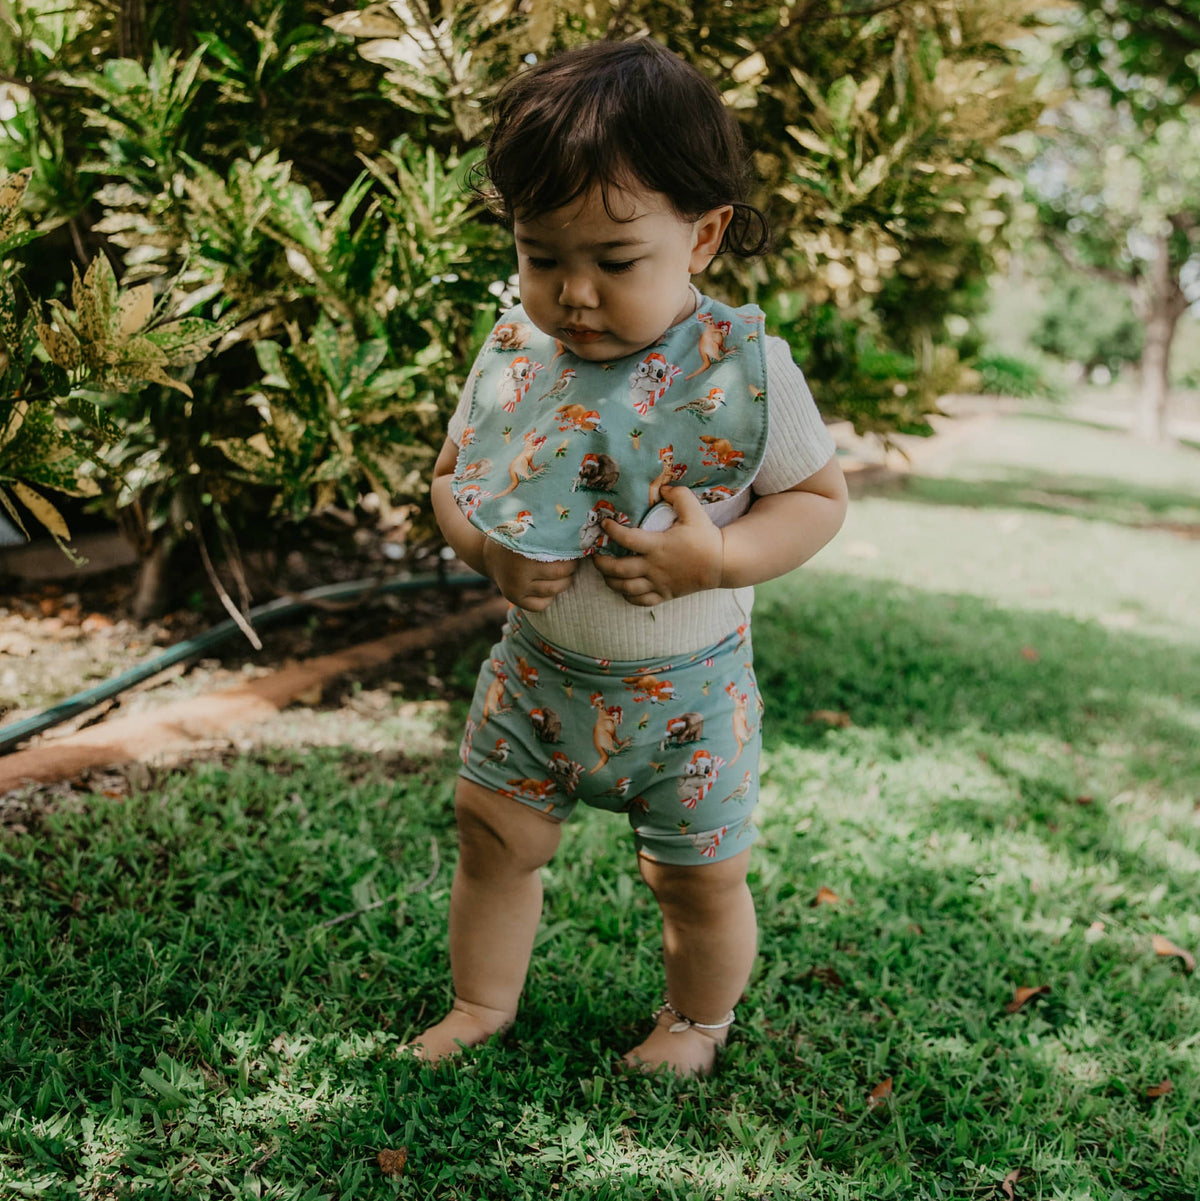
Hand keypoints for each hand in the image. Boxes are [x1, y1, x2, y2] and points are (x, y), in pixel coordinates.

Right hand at [482, 538, 577, 610]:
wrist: (489, 555)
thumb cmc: (516, 539)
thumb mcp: (529, 532)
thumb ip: (549, 534)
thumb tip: (578, 535)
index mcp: (525, 551)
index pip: (560, 558)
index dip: (572, 556)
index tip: (576, 551)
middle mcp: (519, 571)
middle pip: (559, 575)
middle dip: (570, 569)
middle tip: (573, 563)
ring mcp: (516, 587)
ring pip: (552, 591)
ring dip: (564, 583)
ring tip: (565, 575)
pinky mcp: (514, 599)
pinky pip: (540, 605)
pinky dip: (549, 598)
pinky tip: (549, 589)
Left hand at [592, 486, 723, 605]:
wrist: (721, 564)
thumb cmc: (705, 537)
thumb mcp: (694, 511)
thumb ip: (678, 495)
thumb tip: (662, 488)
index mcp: (658, 545)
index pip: (627, 539)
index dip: (611, 531)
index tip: (604, 523)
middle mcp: (654, 567)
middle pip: (618, 570)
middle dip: (601, 563)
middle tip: (595, 555)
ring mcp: (658, 583)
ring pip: (625, 588)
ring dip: (610, 581)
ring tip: (605, 572)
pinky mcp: (664, 595)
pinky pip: (639, 600)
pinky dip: (627, 595)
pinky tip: (623, 587)